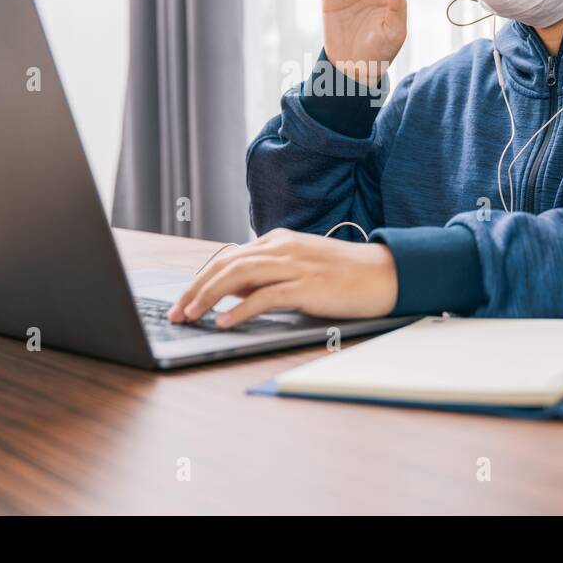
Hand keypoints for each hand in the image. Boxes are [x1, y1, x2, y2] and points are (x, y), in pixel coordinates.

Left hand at [168, 229, 398, 327]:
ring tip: (191, 316)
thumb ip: (266, 276)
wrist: (385, 273)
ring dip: (208, 297)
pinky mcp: (307, 285)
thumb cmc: (344, 275)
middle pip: (226, 264)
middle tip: (177, 312)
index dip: (201, 279)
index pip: (228, 257)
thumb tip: (231, 293)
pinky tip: (225, 322)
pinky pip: (265, 296)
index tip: (184, 299)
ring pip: (238, 276)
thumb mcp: (299, 268)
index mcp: (278, 241)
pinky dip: (241, 309)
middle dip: (195, 289)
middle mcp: (281, 248)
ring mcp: (294, 265)